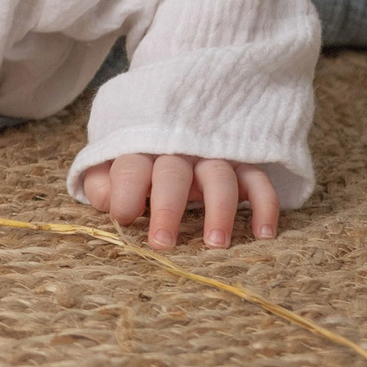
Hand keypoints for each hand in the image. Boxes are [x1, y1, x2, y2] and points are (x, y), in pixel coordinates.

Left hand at [81, 154, 280, 249]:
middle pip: (173, 174)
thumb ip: (101, 182)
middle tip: (162, 244)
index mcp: (139, 151)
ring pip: (219, 177)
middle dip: (167, 208)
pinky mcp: (240, 165)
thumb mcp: (108, 165)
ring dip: (219, 210)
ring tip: (215, 244)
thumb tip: (106, 201)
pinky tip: (262, 234)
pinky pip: (258, 180)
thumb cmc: (136, 159)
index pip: (131, 168)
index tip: (124, 217)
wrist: (167, 122)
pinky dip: (265, 204)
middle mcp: (177, 151)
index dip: (126, 192)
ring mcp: (211, 156)